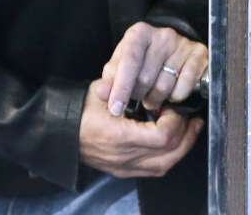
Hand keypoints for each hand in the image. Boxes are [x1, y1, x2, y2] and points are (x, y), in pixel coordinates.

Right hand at [79, 81, 202, 177]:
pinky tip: (171, 144)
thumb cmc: (80, 108)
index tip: (174, 107)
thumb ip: (125, 85)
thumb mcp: (101, 90)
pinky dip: (168, 157)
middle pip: (169, 155)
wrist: (58, 131)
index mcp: (119, 136)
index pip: (162, 136)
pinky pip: (153, 170)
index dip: (175, 122)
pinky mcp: (122, 171)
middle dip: (186, 136)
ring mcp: (124, 167)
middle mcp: (124, 157)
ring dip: (181, 149)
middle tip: (192, 119)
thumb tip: (151, 77)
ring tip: (188, 131)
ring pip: (164, 166)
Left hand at [95, 22, 208, 114]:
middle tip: (140, 97)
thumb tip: (101, 93)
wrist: (171, 50)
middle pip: (146, 78)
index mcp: (139, 33)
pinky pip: (184, 87)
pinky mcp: (199, 55)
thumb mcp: (123, 64)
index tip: (115, 109)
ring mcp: (182, 44)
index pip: (129, 62)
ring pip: (164, 86)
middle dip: (139, 95)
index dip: (121, 88)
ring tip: (154, 95)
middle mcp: (162, 35)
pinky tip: (172, 92)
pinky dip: (175, 97)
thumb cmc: (143, 59)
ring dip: (157, 99)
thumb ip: (111, 78)